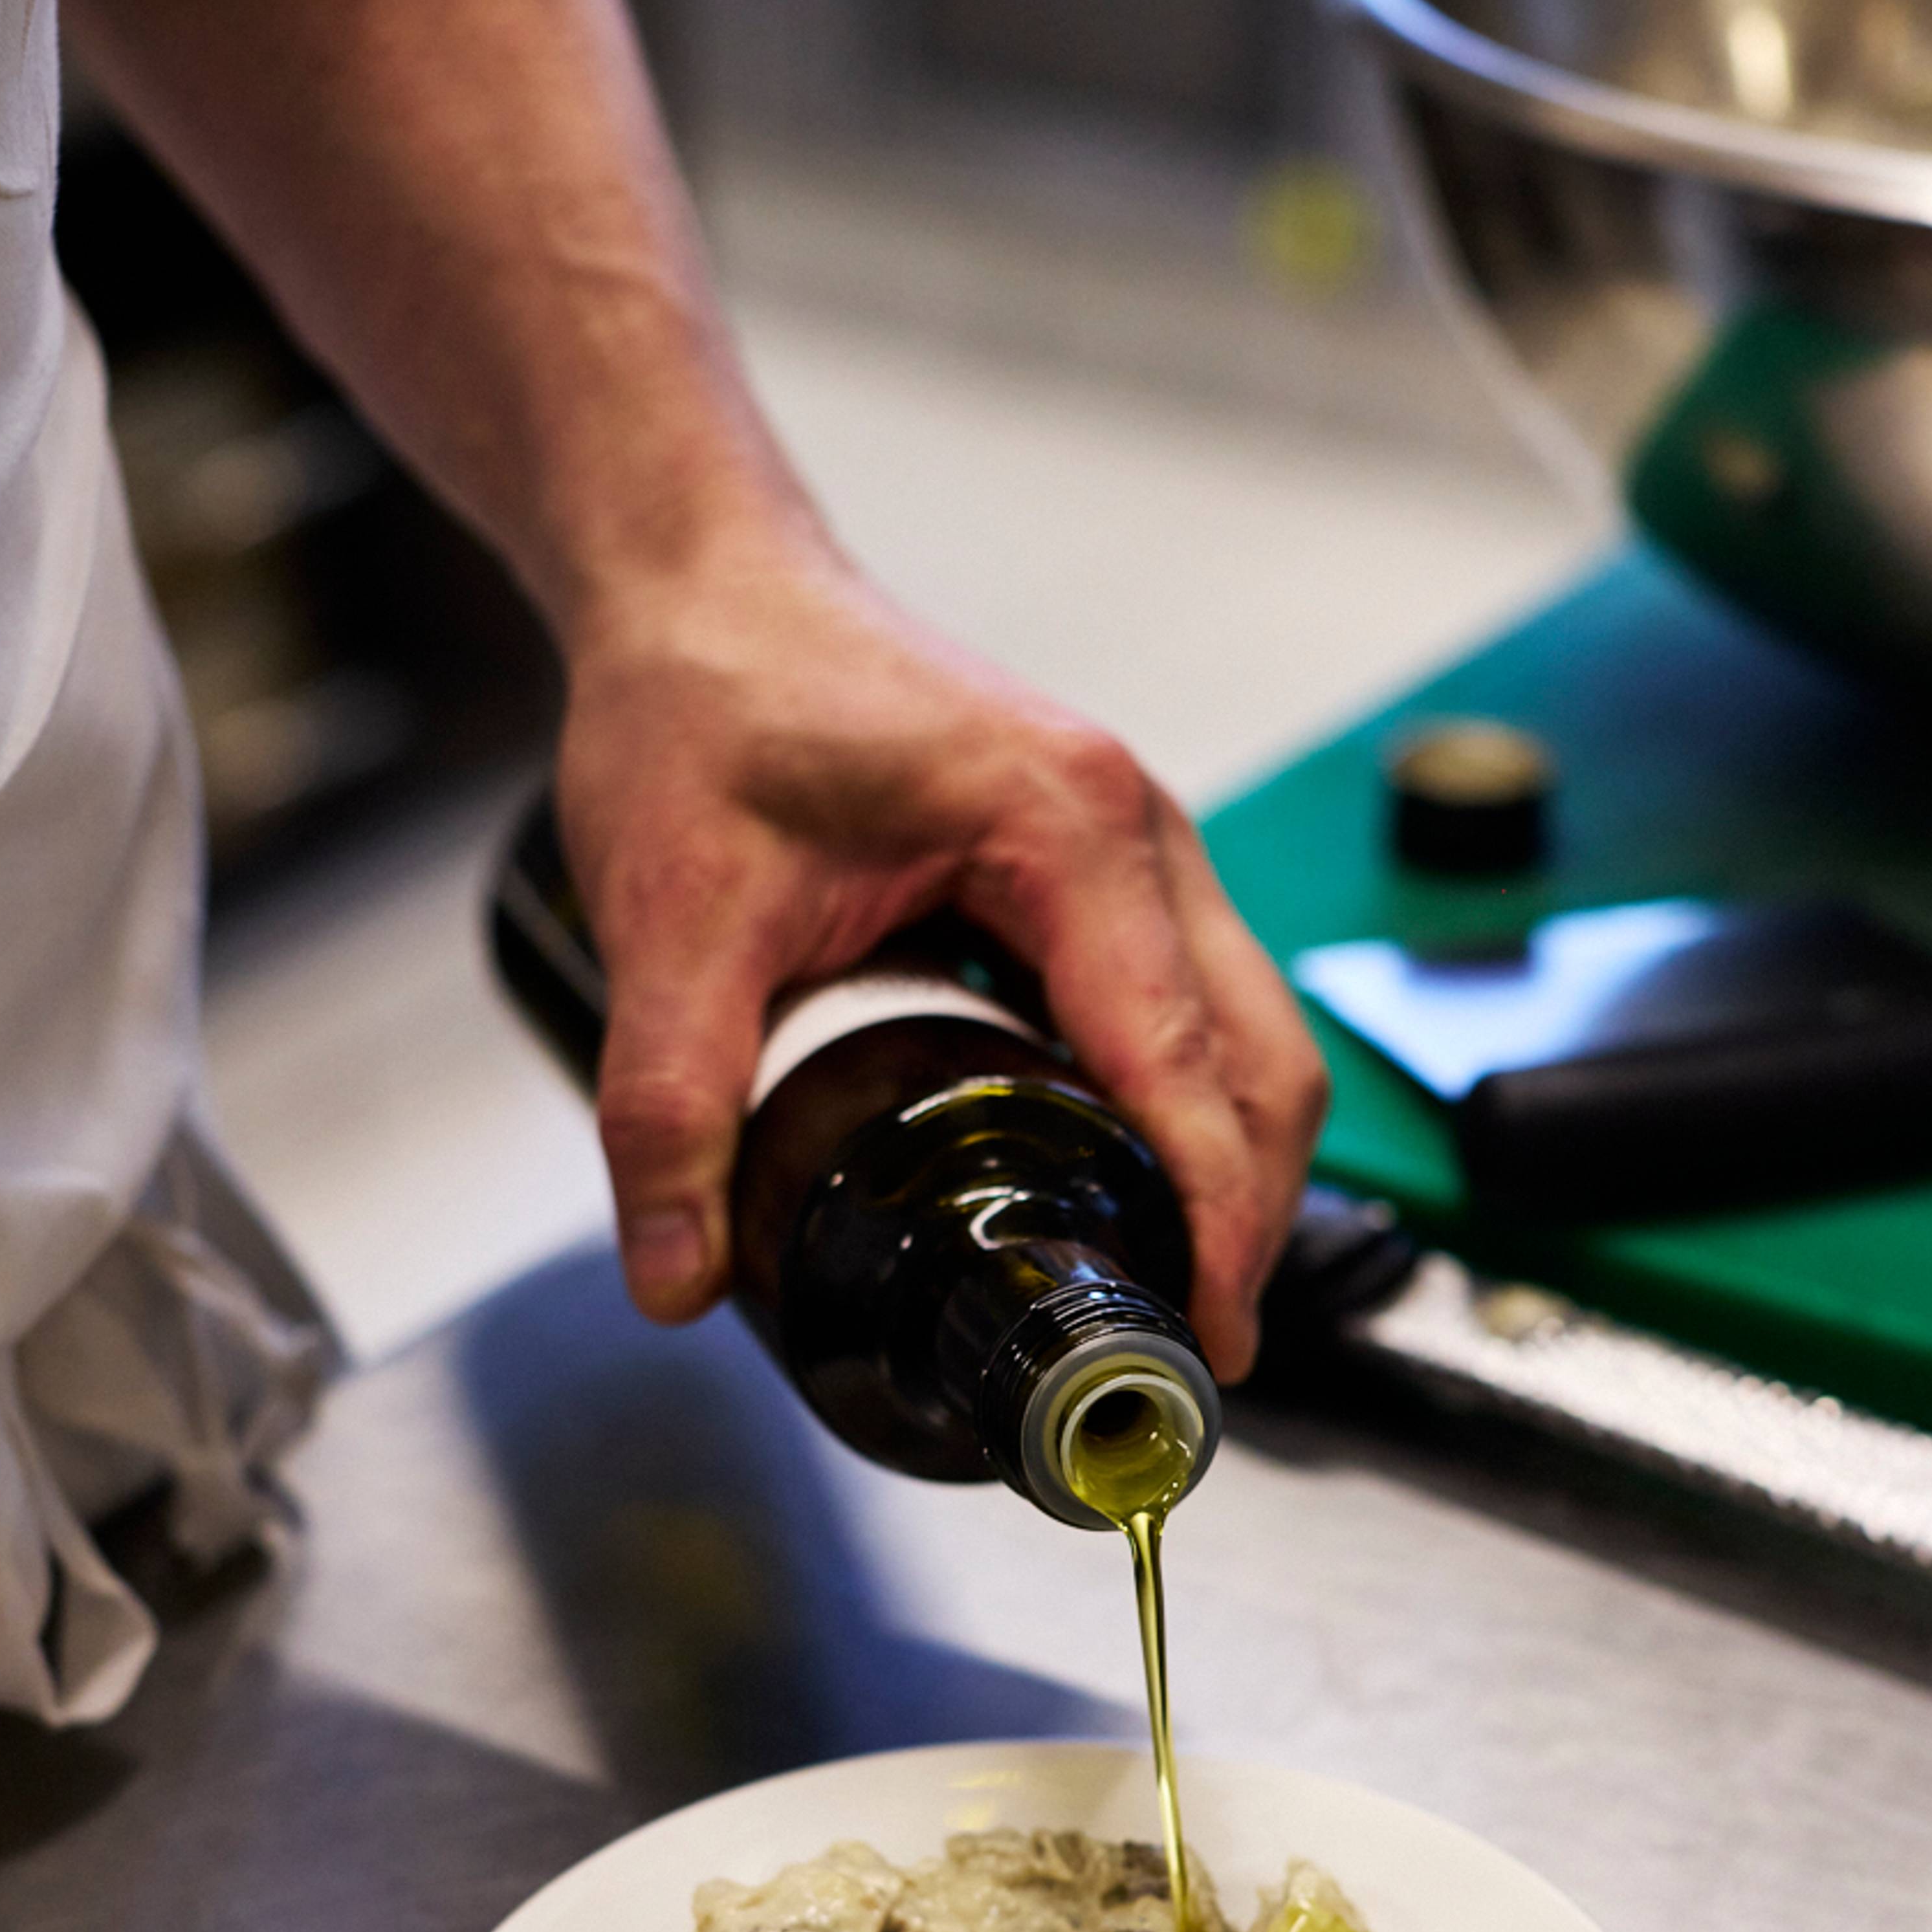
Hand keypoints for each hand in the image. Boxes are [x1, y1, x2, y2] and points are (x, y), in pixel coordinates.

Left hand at [553, 518, 1327, 1383]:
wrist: (702, 586)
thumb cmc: (706, 697)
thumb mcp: (669, 915)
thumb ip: (669, 1105)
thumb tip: (676, 1278)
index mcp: (1065, 828)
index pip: (1184, 1067)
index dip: (1211, 1221)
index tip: (1203, 1338)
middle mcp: (1135, 830)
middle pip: (1263, 1061)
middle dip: (1246, 1216)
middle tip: (1184, 1345)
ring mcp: (1137, 846)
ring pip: (1247, 1036)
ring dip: (1227, 1166)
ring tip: (1162, 1288)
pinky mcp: (1105, 869)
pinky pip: (1192, 1007)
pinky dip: (1185, 1111)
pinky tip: (1118, 1187)